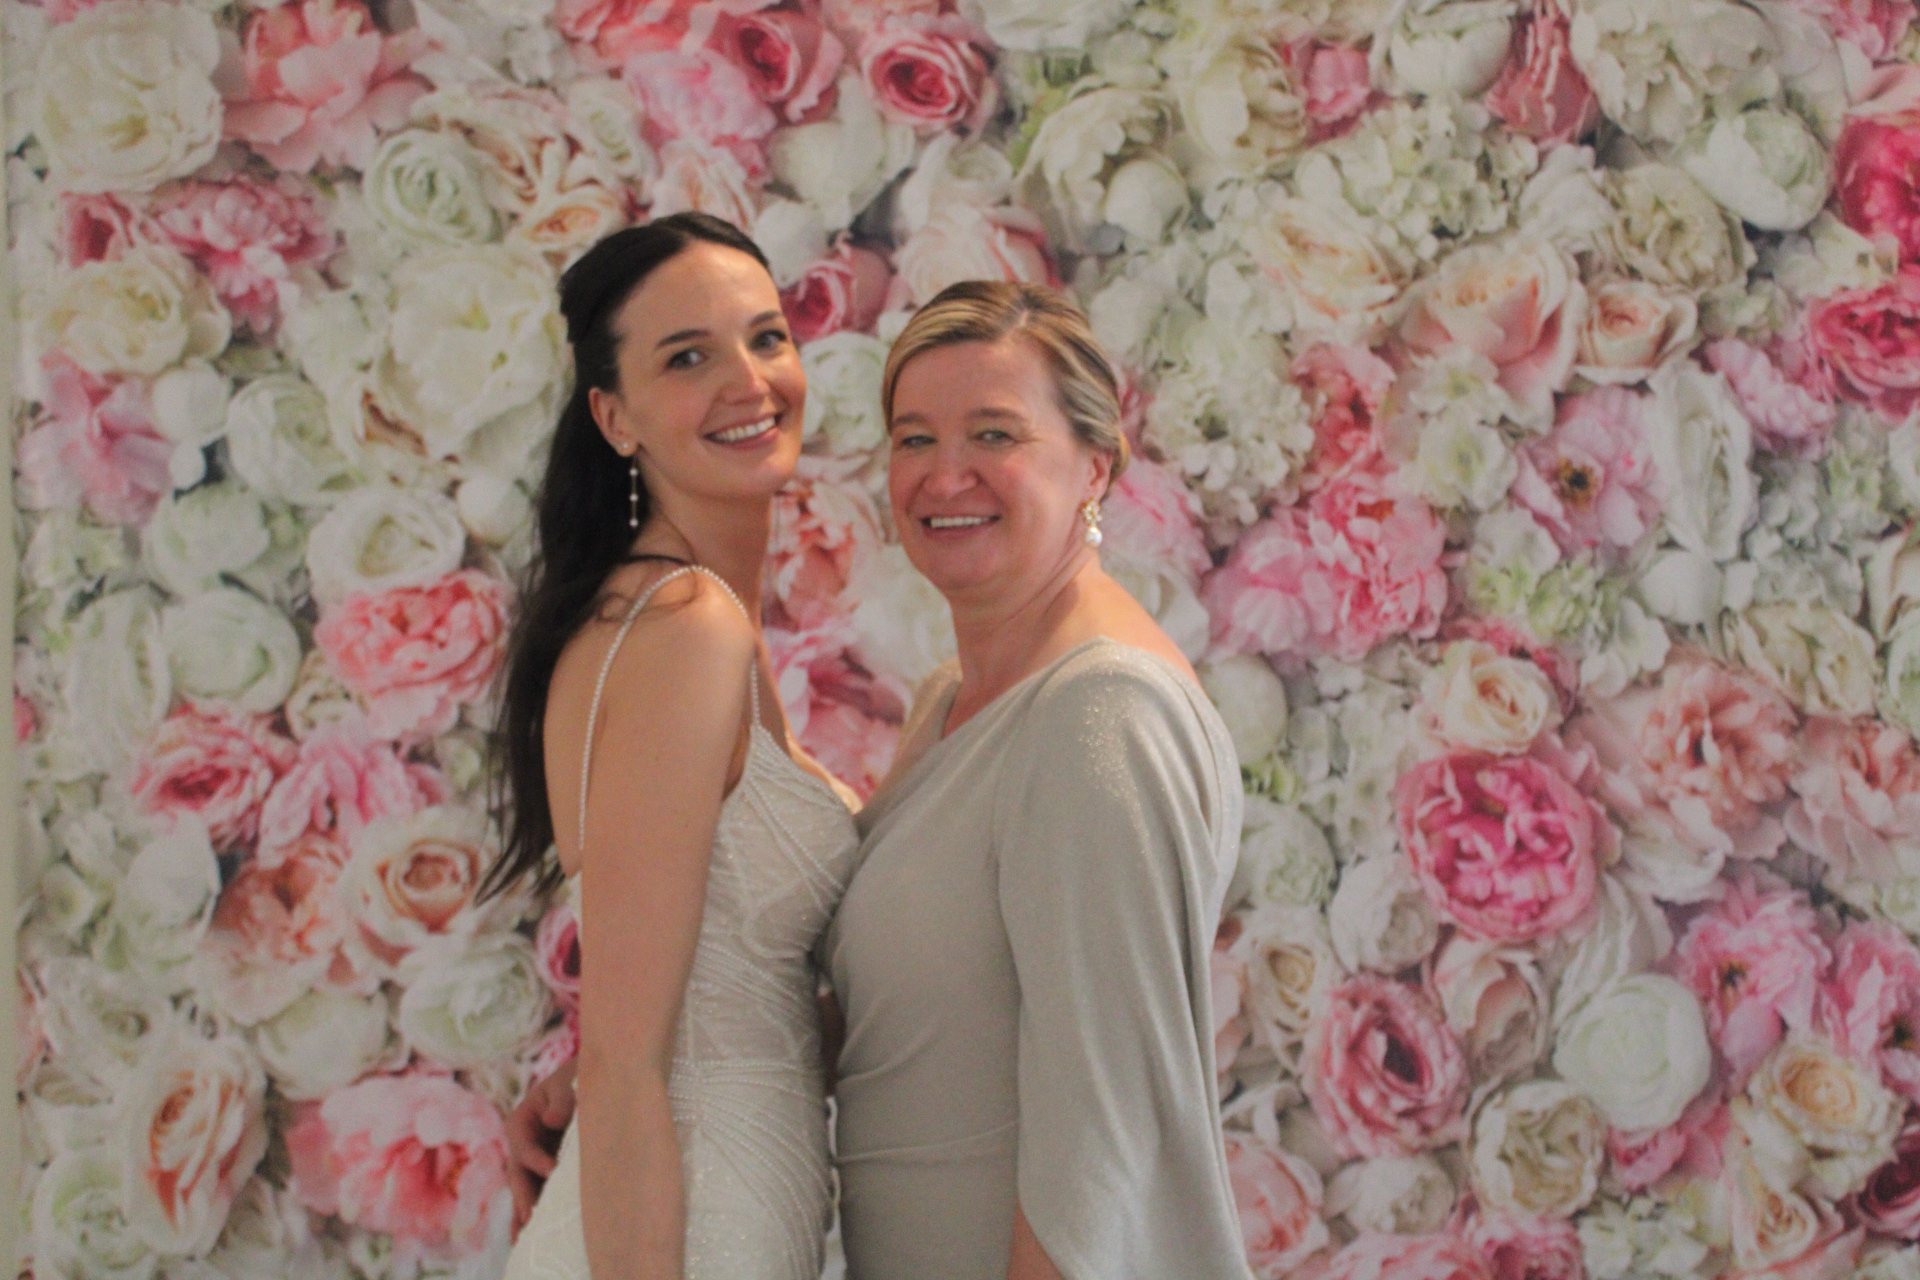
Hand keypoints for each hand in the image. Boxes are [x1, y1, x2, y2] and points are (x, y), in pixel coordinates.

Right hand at [508, 1060, 577, 1236]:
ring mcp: (537, 1160)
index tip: (553, 1171)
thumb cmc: (581, 1076)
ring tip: (527, 1237)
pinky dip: (537, 1211)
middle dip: (524, 1195)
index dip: (534, 1159)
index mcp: (523, 1120)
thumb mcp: (571, 1079)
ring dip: (526, 1210)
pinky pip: (541, 1193)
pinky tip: (531, 1236)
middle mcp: (525, 1144)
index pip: (523, 1144)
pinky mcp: (551, 1171)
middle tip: (532, 1217)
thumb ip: (562, 1099)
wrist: (598, 1078)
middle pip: (519, 1173)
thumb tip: (551, 1121)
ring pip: (527, 1188)